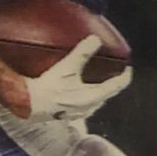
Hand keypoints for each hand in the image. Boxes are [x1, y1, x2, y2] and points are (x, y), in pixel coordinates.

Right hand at [17, 35, 131, 123]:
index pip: (115, 87)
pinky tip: (76, 93)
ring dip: (97, 93)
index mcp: (92, 97)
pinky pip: (81, 107)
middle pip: (105, 96)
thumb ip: (83, 52)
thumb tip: (96, 39)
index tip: (129, 70)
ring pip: (93, 103)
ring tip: (95, 83)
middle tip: (113, 75)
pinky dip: (85, 98)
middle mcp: (87, 108)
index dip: (124, 77)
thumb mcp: (68, 66)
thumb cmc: (49, 88)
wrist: (28, 105)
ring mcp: (76, 114)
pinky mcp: (65, 116)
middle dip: (111, 86)